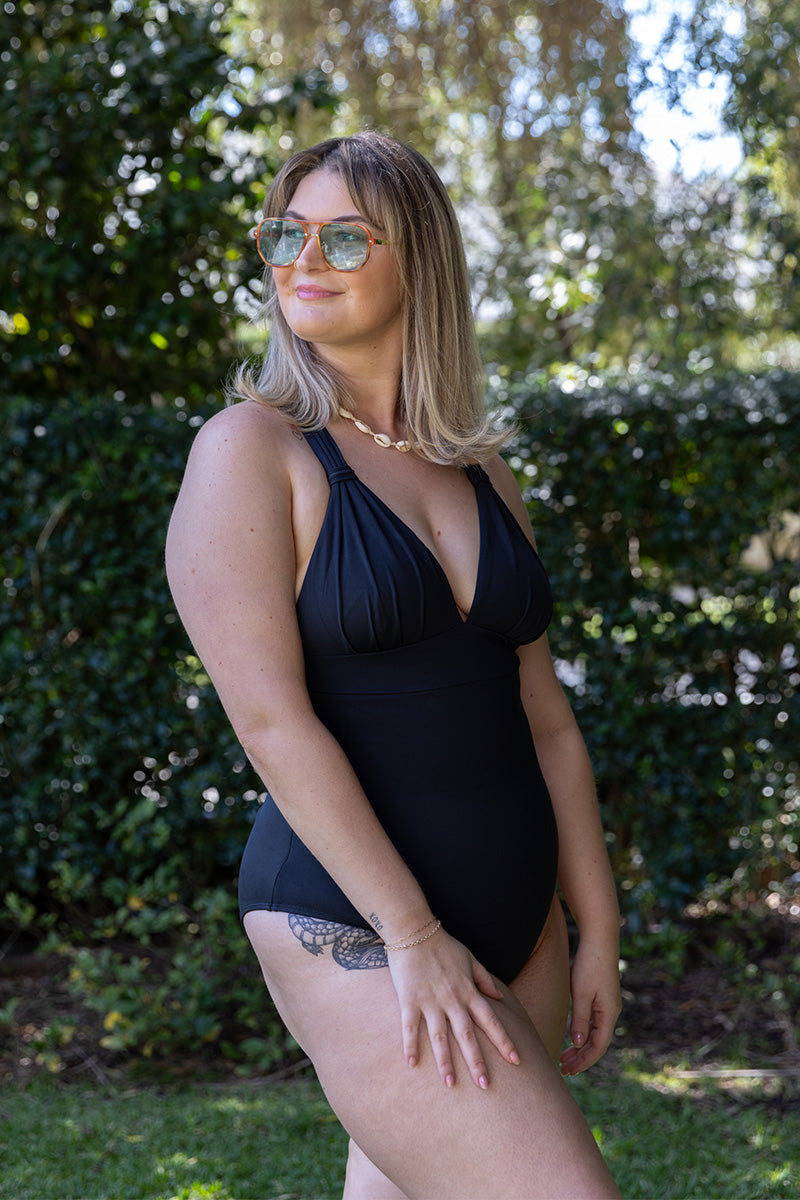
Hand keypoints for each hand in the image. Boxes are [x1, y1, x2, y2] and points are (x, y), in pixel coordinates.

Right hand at [386, 926, 520, 1088]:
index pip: (491, 1020)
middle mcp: (452, 999)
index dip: (504, 1040)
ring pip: (440, 1037)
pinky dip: (410, 1045)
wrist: (414, 930)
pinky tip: (412, 1064)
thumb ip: (485, 980)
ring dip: (446, 1062)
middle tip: (485, 1086)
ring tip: (450, 1083)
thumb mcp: (470, 959)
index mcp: (469, 991)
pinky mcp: (409, 1000)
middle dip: (477, 1061)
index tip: (516, 1060)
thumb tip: (500, 998)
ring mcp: (430, 1001)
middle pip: (468, 1035)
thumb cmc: (443, 945)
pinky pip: (410, 1027)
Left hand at [559, 935, 620, 1075]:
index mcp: (609, 1014)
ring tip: (565, 1057)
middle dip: (581, 1058)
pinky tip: (573, 1037)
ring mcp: (607, 1005)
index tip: (569, 1071)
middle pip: (597, 1043)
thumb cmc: (589, 966)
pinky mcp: (602, 998)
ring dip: (581, 1047)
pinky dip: (583, 1033)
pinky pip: (593, 1023)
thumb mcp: (581, 994)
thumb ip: (580, 1019)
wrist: (600, 941)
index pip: (598, 1046)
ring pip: (595, 1033)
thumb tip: (578, 1043)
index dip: (584, 1061)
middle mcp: (611, 1012)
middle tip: (563, 1069)